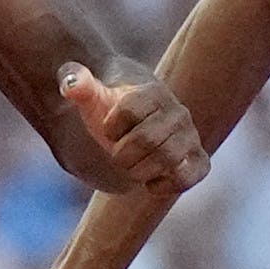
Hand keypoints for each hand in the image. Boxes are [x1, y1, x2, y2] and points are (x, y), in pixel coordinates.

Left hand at [60, 63, 209, 192]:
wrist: (135, 126)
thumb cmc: (110, 111)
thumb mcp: (91, 96)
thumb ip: (77, 84)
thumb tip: (71, 84)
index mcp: (153, 93)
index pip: (128, 110)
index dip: (110, 127)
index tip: (109, 128)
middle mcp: (178, 113)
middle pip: (146, 139)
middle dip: (122, 153)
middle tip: (118, 153)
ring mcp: (190, 137)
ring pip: (167, 160)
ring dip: (139, 170)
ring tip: (133, 166)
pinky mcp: (198, 161)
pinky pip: (187, 177)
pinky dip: (164, 184)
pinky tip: (150, 181)